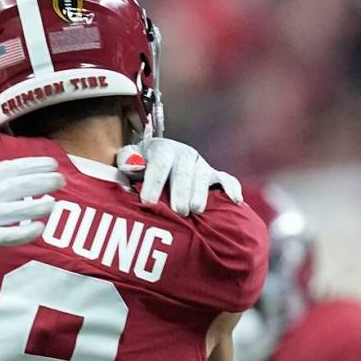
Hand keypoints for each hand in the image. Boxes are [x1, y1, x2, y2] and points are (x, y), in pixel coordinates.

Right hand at [0, 156, 63, 267]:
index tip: (50, 161)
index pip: (5, 169)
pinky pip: (1, 235)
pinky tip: (38, 228)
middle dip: (37, 180)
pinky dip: (20, 232)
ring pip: (9, 209)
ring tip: (53, 201)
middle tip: (61, 177)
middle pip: (12, 185)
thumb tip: (2, 178)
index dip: (29, 164)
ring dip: (33, 204)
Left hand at [116, 137, 241, 215]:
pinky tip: (234, 200)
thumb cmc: (140, 165)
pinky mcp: (214, 175)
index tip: (148, 201)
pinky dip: (231, 188)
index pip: (159, 164)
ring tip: (195, 211)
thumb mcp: (129, 159)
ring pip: (204, 177)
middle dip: (181, 192)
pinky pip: (226, 179)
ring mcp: (201, 165)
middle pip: (184, 172)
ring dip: (200, 194)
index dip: (154, 182)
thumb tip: (133, 166)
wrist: (157, 159)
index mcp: (162, 149)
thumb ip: (126, 160)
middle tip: (177, 211)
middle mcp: (184, 154)